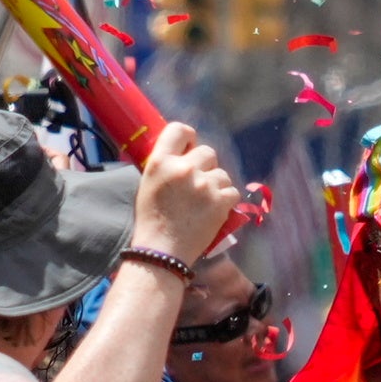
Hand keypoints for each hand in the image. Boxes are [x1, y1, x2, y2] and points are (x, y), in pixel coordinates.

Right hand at [132, 121, 240, 263]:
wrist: (162, 252)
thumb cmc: (151, 220)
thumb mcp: (148, 184)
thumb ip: (165, 165)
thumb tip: (184, 152)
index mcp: (161, 162)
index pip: (179, 130)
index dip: (188, 138)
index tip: (189, 148)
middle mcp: (184, 168)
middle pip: (207, 151)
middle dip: (205, 166)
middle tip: (197, 184)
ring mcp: (204, 185)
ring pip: (221, 173)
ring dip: (216, 185)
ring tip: (204, 202)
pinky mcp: (220, 201)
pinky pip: (232, 191)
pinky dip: (225, 201)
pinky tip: (213, 211)